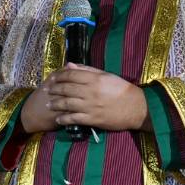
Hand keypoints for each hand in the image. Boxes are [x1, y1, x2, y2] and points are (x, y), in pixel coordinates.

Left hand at [33, 64, 149, 132]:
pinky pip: (74, 119)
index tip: (53, 78)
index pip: (71, 75)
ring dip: (55, 104)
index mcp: (95, 79)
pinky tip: (58, 119)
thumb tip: (69, 65)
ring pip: (67, 104)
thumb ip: (87, 70)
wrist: (137, 108)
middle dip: (54, 89)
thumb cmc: (122, 89)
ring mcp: (90, 106)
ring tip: (49, 104)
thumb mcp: (106, 76)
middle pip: (66, 89)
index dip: (59, 76)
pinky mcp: (92, 119)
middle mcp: (90, 92)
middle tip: (46, 90)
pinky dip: (64, 119)